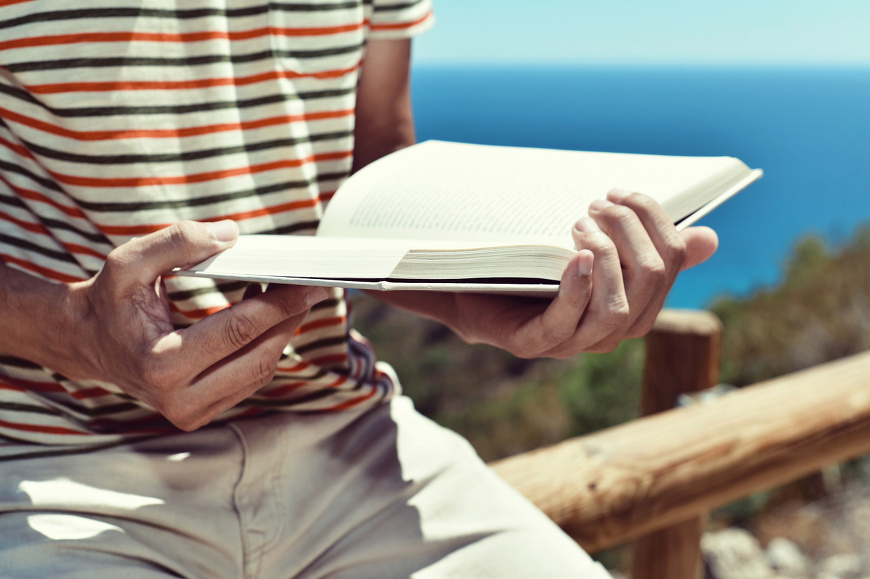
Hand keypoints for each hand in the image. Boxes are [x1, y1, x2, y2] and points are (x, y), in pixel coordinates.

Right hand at [58, 221, 325, 429]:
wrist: (87, 343)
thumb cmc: (109, 301)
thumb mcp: (129, 262)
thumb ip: (177, 241)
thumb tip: (231, 234)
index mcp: (161, 365)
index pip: (239, 331)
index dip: (280, 303)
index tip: (308, 282)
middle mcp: (179, 400)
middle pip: (260, 355)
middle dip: (290, 318)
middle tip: (311, 286)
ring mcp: (192, 414)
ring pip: (261, 371)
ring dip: (281, 332)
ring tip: (288, 295)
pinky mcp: (202, 414)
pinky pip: (251, 379)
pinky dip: (266, 347)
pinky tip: (268, 317)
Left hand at [444, 190, 717, 357]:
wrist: (472, 292)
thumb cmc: (536, 268)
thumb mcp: (591, 248)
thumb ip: (640, 243)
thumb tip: (709, 238)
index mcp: (635, 302)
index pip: (668, 260)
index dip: (654, 219)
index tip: (621, 191)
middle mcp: (612, 328)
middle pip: (649, 279)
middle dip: (629, 229)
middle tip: (595, 203)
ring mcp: (574, 341)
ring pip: (616, 309)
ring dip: (605, 256)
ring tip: (580, 223)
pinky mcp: (535, 344)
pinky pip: (567, 324)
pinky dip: (577, 288)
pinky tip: (576, 256)